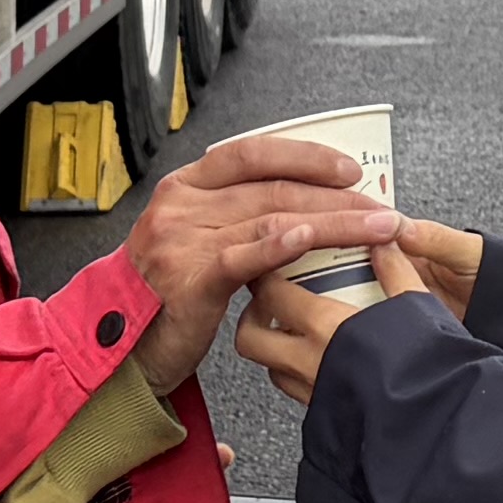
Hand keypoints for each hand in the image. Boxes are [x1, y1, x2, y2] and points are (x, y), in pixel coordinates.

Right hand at [109, 136, 402, 384]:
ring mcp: (182, 240)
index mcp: (185, 187)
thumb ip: (237, 217)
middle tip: (380, 208)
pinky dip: (280, 246)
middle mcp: (181, 205)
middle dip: (336, 197)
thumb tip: (307, 207)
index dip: (305, 156)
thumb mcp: (196, 240)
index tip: (348, 168)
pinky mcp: (189, 279)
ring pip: (271, 219)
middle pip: (273, 188)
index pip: (252, 154)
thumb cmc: (165, 294)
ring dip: (332, 223)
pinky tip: (311, 240)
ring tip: (374, 228)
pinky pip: (242, 256)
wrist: (121, 348)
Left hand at [237, 220, 476, 406]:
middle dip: (255, 316)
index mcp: (324, 326)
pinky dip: (298, 373)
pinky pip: (295, 390)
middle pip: (250, 336)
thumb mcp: (416, 306)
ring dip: (275, 348)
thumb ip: (395, 271)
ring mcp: (312, 392)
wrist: (435, 423)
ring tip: (297, 331)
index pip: (271, 293)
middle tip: (271, 300)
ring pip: (271, 367)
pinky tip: (323, 361)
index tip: (276, 263)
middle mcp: (307, 362)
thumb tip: (384, 246)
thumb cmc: (426, 368)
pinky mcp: (324, 415)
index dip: (267, 275)